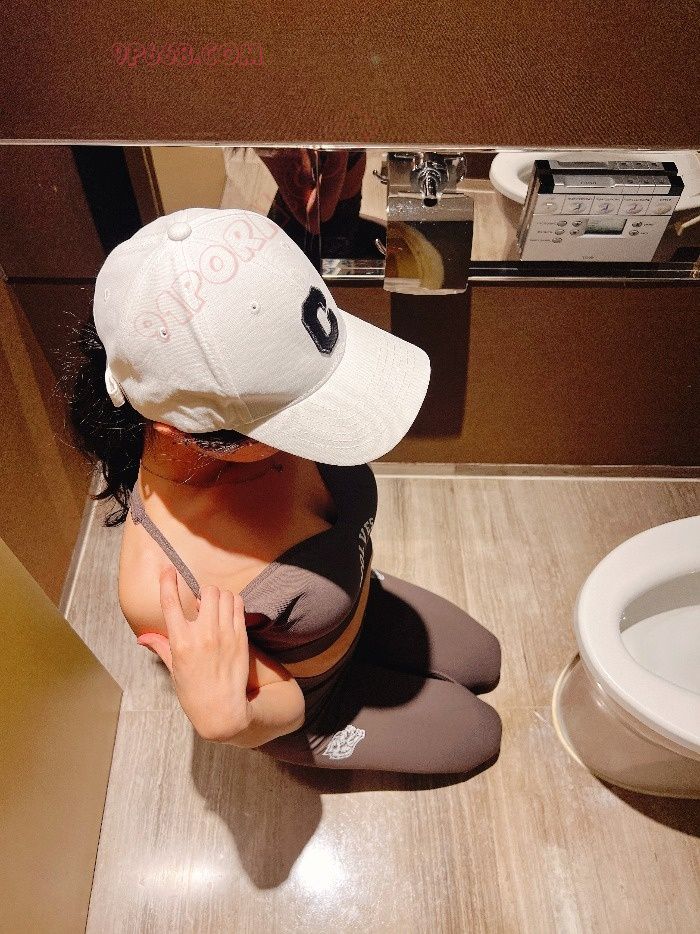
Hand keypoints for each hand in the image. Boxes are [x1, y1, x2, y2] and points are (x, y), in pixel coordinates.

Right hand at [136, 566, 251, 740]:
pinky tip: (228, 613)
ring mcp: (224, 634)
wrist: (222, 710)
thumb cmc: (194, 692)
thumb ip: (160, 646)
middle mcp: (202, 635)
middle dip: (203, 594)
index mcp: (181, 642)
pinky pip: (238, 605)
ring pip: (224, 595)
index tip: (167, 570)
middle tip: (202, 605)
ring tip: (215, 609)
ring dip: (218, 597)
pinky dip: (232, 603)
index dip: (167, 582)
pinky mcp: (240, 636)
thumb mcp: (173, 669)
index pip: (171, 603)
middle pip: (206, 592)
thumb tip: (141, 638)